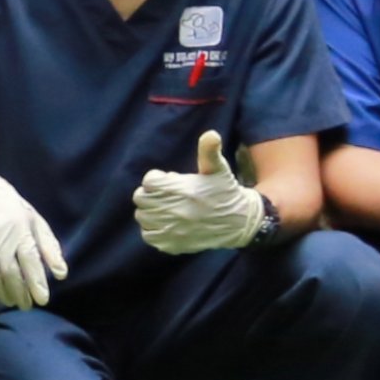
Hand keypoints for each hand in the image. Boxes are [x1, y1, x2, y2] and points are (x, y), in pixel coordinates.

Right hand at [0, 169, 65, 308]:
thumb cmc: (13, 210)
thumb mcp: (36, 223)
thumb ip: (49, 248)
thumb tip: (61, 274)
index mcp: (21, 227)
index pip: (30, 259)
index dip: (36, 281)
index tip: (42, 299)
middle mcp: (0, 232)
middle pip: (9, 270)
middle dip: (19, 292)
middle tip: (26, 305)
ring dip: (2, 290)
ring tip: (11, 300)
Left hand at [132, 130, 273, 255]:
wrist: (239, 222)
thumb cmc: (225, 192)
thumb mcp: (218, 169)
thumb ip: (209, 151)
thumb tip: (210, 134)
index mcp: (182, 190)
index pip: (149, 181)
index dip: (157, 179)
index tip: (169, 181)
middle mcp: (174, 211)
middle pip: (140, 198)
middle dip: (151, 193)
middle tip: (165, 194)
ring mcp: (171, 230)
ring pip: (142, 216)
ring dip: (150, 211)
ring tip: (165, 208)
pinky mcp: (171, 245)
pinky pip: (148, 235)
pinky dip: (152, 230)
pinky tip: (166, 223)